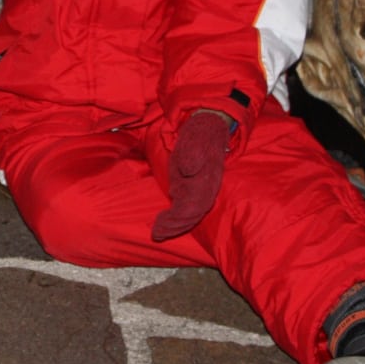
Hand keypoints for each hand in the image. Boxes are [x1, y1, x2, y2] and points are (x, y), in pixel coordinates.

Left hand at [151, 110, 231, 240]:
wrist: (207, 130)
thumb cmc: (199, 136)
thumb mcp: (195, 139)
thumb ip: (193, 153)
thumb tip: (189, 169)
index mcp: (207, 179)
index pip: (194, 204)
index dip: (178, 217)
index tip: (162, 222)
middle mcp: (206, 190)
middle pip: (191, 215)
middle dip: (174, 226)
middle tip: (156, 234)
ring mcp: (200, 192)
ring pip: (189, 216)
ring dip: (174, 227)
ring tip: (158, 234)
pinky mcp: (192, 191)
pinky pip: (186, 210)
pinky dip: (175, 220)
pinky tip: (163, 226)